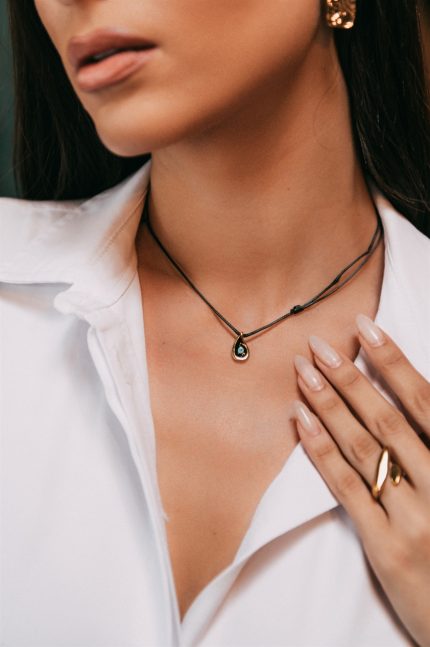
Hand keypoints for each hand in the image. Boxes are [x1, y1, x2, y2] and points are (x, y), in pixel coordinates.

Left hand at [289, 313, 429, 646]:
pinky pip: (347, 488)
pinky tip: (300, 421)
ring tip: (302, 372)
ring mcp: (412, 515)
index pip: (424, 400)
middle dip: (349, 377)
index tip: (365, 328)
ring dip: (329, 404)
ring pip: (362, 447)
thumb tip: (410, 399)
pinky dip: (321, 451)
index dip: (393, 360)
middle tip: (318, 345)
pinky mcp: (385, 545)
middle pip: (386, 417)